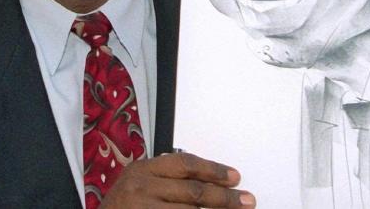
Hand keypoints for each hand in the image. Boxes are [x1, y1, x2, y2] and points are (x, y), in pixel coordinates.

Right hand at [100, 152, 255, 207]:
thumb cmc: (123, 206)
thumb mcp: (140, 182)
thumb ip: (168, 178)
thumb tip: (212, 182)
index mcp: (142, 169)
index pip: (185, 164)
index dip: (213, 170)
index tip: (234, 177)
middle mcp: (141, 188)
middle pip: (193, 192)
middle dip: (224, 198)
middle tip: (246, 201)